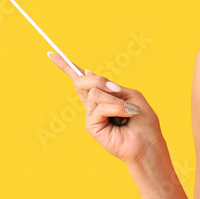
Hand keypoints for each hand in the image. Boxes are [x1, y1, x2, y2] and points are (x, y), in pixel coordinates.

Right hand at [46, 52, 162, 166]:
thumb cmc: (143, 122)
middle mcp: (94, 105)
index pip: (81, 80)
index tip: (51, 54)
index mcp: (103, 96)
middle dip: (98, 80)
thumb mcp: (130, 96)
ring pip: (94, 93)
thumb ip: (111, 86)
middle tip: (117, 91)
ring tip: (128, 111)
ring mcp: (91, 115)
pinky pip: (99, 107)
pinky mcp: (91, 126)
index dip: (66, 66)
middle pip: (83, 81)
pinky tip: (126, 115)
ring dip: (115, 100)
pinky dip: (116, 108)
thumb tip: (87, 73)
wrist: (148, 144)